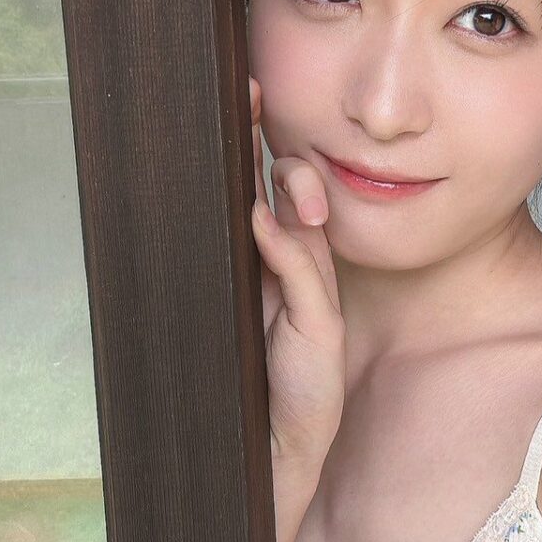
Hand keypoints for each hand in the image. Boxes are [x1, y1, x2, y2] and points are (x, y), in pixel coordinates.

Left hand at [248, 76, 345, 464]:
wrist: (274, 448)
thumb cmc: (252, 384)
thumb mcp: (234, 314)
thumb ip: (236, 266)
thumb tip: (220, 213)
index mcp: (279, 260)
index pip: (268, 188)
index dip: (255, 143)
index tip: (241, 94)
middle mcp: (302, 269)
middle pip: (294, 191)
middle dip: (274, 142)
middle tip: (250, 96)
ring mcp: (316, 296)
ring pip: (305, 221)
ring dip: (286, 182)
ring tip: (258, 149)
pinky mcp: (321, 327)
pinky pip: (304, 274)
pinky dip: (283, 244)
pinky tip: (261, 219)